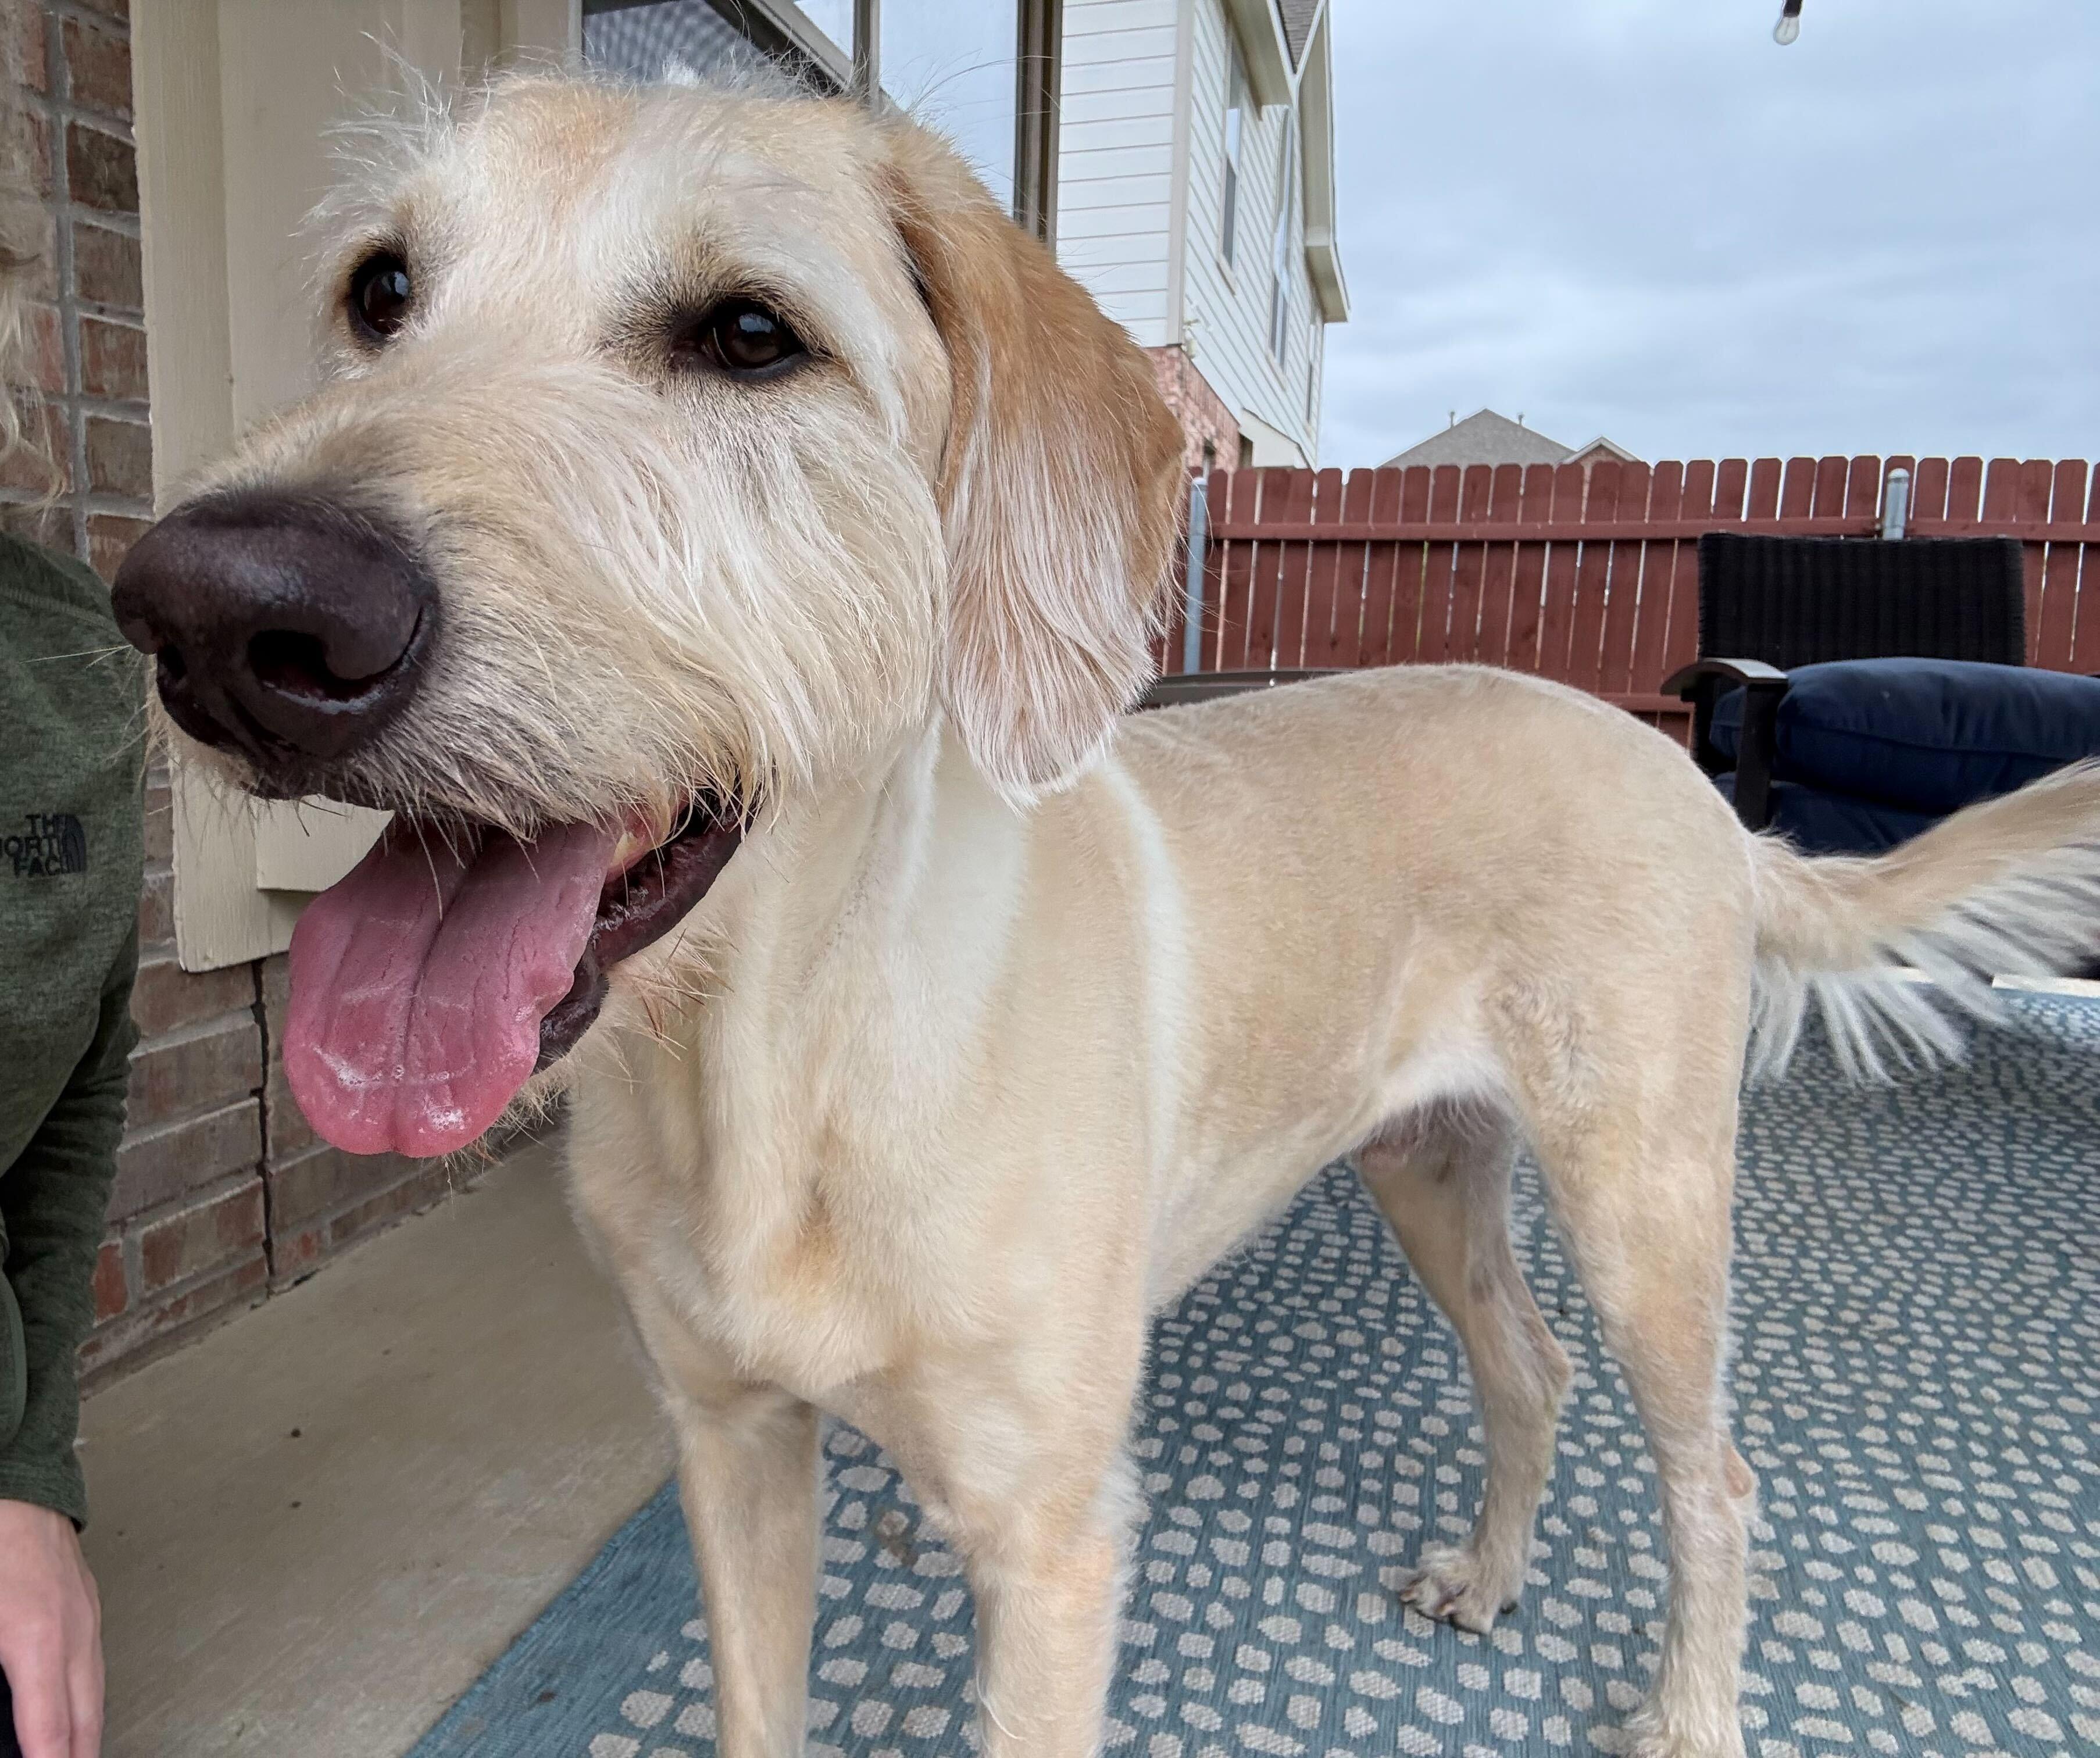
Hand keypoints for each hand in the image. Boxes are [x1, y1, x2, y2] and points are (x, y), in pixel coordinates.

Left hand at [0, 1500, 101, 1757]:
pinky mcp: (87, 1604)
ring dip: (86, 1735)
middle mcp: (72, 1633)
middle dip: (80, 1756)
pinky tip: (75, 1712)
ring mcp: (86, 1617)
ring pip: (96, 1694)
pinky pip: (93, 1667)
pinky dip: (88, 1701)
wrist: (15, 1484)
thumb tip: (0, 1707)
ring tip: (75, 1755)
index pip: (49, 1732)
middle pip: (86, 1720)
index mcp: (36, 1641)